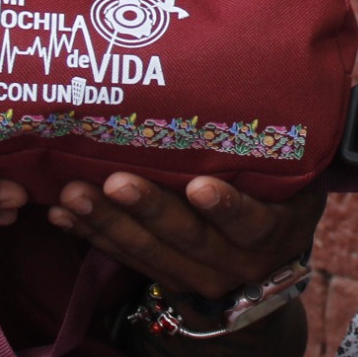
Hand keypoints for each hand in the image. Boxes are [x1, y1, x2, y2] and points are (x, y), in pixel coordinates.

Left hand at [48, 172, 323, 297]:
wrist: (266, 265)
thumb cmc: (280, 196)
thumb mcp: (295, 179)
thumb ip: (276, 150)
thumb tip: (259, 76)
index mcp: (274, 231)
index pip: (253, 223)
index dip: (228, 208)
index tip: (199, 186)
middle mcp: (237, 262)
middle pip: (189, 239)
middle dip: (149, 210)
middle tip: (114, 181)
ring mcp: (198, 277)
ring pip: (149, 253)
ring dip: (107, 223)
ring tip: (71, 195)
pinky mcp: (165, 280)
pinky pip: (126, 259)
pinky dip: (94, 235)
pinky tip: (62, 216)